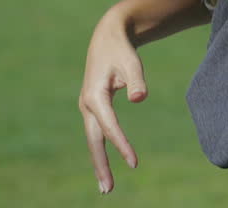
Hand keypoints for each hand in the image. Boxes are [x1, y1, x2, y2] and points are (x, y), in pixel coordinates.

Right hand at [79, 5, 147, 193]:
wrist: (108, 38)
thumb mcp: (132, 62)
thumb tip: (141, 98)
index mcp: (95, 96)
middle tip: (108, 190)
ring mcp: (88, 108)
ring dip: (99, 162)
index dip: (122, 145)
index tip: (134, 163)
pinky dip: (101, 150)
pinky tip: (105, 166)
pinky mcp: (93, 108)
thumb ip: (137, 80)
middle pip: (94, 141)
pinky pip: (97, 134)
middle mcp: (87, 105)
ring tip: (106, 186)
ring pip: (93, 140)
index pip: (110, 127)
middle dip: (101, 165)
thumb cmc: (122, 51)